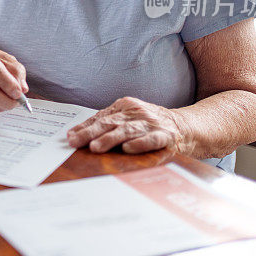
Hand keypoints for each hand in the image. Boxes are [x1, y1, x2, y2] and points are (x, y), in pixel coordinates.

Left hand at [67, 97, 186, 153]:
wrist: (186, 126)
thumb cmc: (150, 125)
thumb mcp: (129, 119)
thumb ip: (109, 125)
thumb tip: (80, 136)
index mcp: (125, 106)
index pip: (101, 117)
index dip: (84, 127)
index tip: (69, 136)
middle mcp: (136, 113)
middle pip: (110, 123)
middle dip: (90, 133)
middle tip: (74, 142)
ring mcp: (151, 124)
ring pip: (127, 131)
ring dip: (109, 139)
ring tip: (95, 147)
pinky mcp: (165, 136)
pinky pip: (151, 139)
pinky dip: (139, 144)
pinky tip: (127, 149)